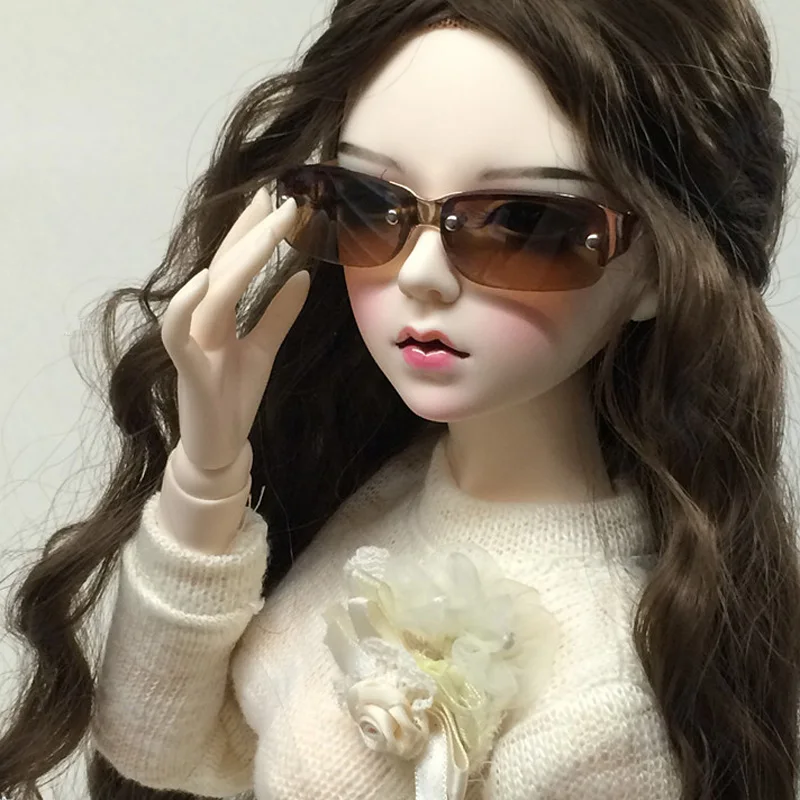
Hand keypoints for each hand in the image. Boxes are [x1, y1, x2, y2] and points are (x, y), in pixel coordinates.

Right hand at [160, 188, 309, 471]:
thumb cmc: (234, 397)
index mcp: (221, 314)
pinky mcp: (187, 368)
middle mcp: (203, 319)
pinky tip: (207, 277)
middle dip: (253, 231)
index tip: (278, 198)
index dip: (254, 229)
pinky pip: (178, 332)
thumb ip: (279, 314)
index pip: (236, 262)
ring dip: (238, 257)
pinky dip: (187, 305)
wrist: (219, 445)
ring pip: (211, 291)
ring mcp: (193, 341)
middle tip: (281, 198)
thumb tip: (304, 277)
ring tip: (267, 228)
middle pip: (226, 266)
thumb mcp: (265, 349)